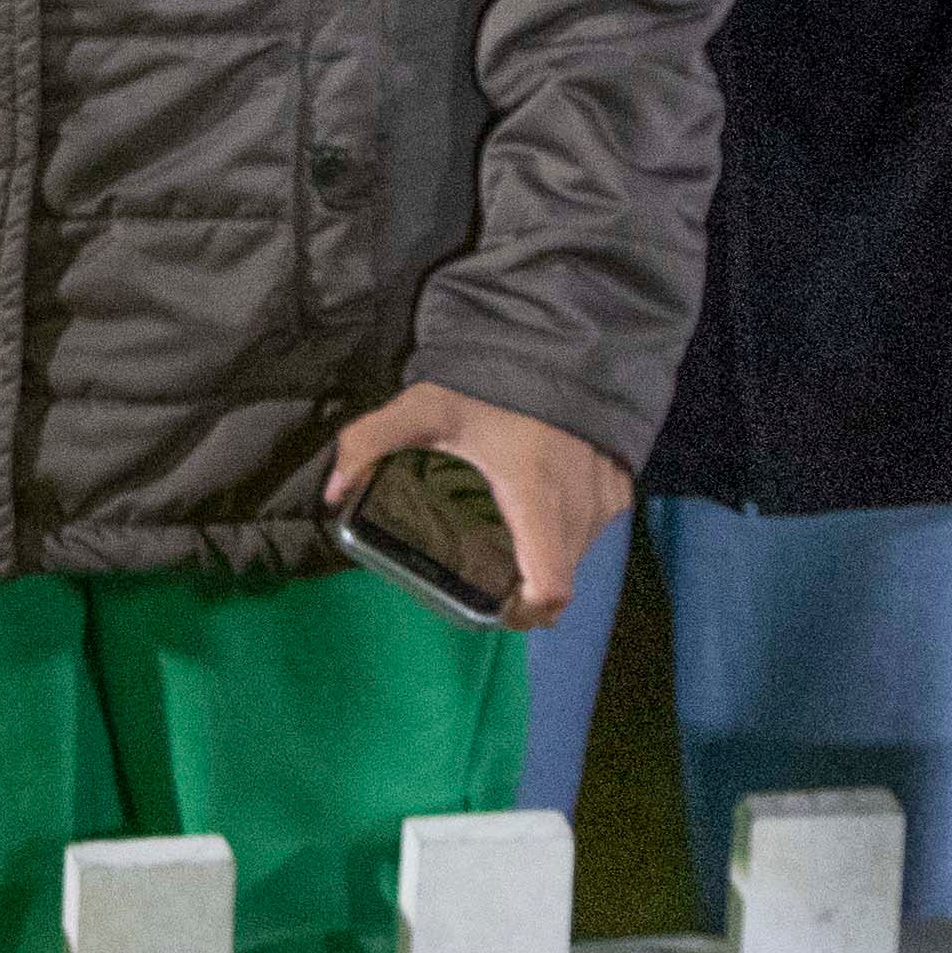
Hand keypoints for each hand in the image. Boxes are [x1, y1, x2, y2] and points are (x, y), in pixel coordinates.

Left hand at [325, 380, 626, 631]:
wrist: (558, 339)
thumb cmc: (491, 379)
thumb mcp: (424, 407)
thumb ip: (369, 444)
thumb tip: (330, 494)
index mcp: (536, 498)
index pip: (551, 588)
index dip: (523, 613)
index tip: (494, 607)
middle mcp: (581, 508)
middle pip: (558, 576)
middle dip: (524, 585)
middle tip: (484, 568)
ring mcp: (607, 498)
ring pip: (578, 555)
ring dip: (544, 556)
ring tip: (506, 533)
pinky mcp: (621, 486)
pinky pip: (594, 527)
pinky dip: (567, 529)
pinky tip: (536, 503)